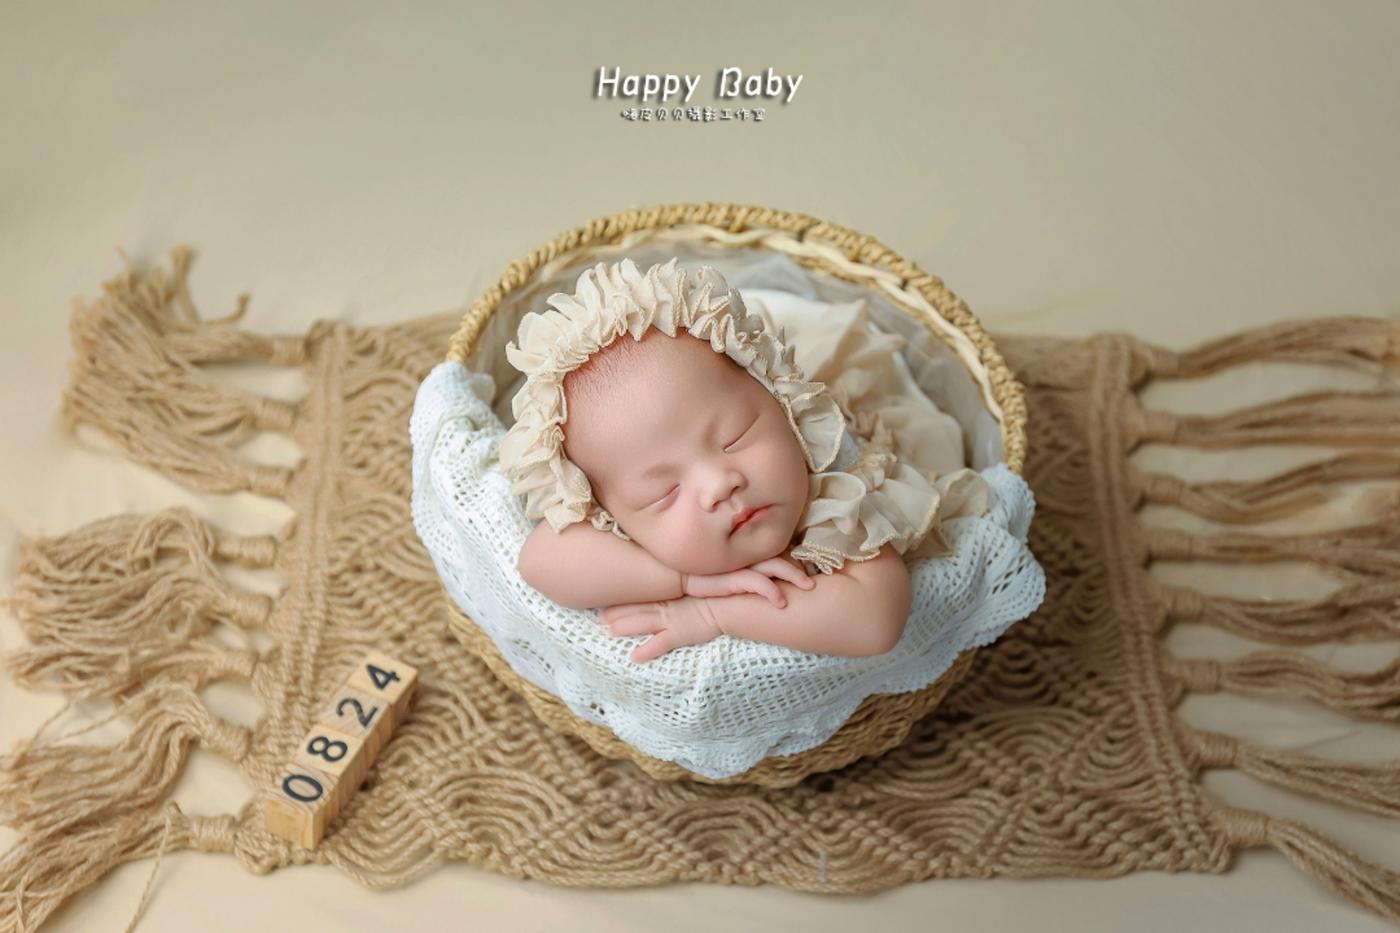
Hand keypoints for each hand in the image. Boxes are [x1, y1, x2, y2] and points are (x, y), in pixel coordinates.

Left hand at [602, 595, 723, 663]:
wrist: (731, 603)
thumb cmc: (719, 595)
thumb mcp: (698, 590)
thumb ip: (686, 592)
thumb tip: (681, 592)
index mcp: (671, 596)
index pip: (644, 597)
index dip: (627, 600)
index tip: (610, 599)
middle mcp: (668, 607)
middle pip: (638, 609)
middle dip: (618, 613)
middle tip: (600, 616)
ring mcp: (673, 620)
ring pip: (643, 622)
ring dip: (626, 627)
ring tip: (609, 630)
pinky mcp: (680, 633)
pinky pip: (660, 643)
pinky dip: (647, 650)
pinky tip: (634, 657)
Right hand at [680, 556, 814, 607]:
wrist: (679, 574)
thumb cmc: (706, 573)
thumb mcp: (730, 569)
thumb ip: (748, 569)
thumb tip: (769, 576)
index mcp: (751, 552)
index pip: (779, 551)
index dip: (796, 557)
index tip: (813, 566)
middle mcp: (749, 556)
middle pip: (782, 555)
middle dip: (801, 565)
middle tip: (818, 576)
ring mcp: (742, 565)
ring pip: (775, 566)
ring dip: (794, 576)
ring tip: (809, 586)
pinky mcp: (734, 578)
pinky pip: (758, 584)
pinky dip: (772, 592)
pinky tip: (781, 602)